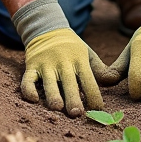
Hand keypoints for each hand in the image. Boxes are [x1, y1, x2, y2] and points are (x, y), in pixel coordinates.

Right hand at [11, 0, 119, 115]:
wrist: (47, 28)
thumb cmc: (71, 47)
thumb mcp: (87, 54)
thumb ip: (99, 69)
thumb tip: (113, 81)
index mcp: (78, 59)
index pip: (88, 79)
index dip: (93, 95)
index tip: (98, 110)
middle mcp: (62, 62)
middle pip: (68, 82)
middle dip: (72, 98)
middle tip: (77, 113)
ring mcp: (45, 64)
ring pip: (49, 82)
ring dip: (52, 94)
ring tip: (57, 107)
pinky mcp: (31, 66)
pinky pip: (28, 79)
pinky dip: (28, 89)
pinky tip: (33, 100)